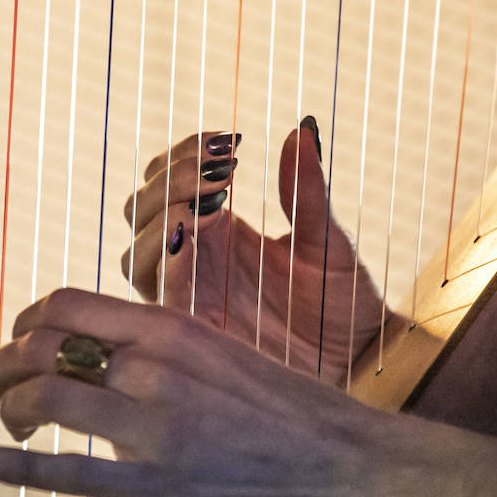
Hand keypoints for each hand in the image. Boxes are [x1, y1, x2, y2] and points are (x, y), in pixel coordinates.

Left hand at [0, 287, 496, 496]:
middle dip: (1, 363)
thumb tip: (102, 349)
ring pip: (41, 400)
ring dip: (5, 407)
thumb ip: (159, 347)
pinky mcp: (153, 489)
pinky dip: (13, 466)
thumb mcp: (220, 352)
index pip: (62, 304)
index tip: (20, 341)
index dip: (25, 321)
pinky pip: (64, 474)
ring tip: (6, 420)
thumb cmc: (286, 409)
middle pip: (38, 347)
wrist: (345, 466)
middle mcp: (154, 369)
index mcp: (171, 328)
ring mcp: (152, 430)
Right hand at [120, 118, 392, 383]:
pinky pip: (158, 297)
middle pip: (140, 212)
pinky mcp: (195, 334)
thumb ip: (307, 193)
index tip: (230, 142)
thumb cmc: (345, 308)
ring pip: (135, 254)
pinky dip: (166, 261)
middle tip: (222, 172)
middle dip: (171, 180)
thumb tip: (300, 131)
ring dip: (162, 217)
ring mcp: (190, 300)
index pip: (169, 182)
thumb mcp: (329, 242)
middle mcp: (196, 264)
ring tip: (213, 202)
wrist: (362, 365)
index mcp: (220, 234)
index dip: (184, 155)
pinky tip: (195, 235)